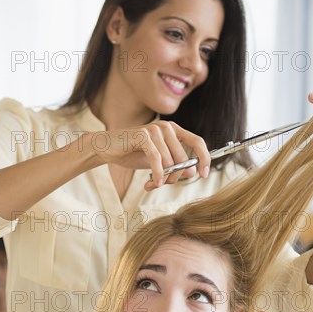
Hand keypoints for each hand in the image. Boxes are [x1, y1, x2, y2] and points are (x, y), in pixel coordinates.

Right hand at [87, 120, 210, 189]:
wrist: (108, 149)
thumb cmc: (133, 154)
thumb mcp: (158, 162)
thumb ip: (174, 166)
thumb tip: (191, 173)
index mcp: (174, 131)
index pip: (198, 142)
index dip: (205, 158)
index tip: (204, 175)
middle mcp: (167, 127)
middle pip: (183, 158)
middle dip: (176, 176)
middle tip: (166, 184)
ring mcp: (155, 129)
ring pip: (170, 161)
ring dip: (164, 177)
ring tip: (154, 183)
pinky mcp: (143, 135)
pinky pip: (157, 159)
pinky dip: (157, 174)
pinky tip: (154, 183)